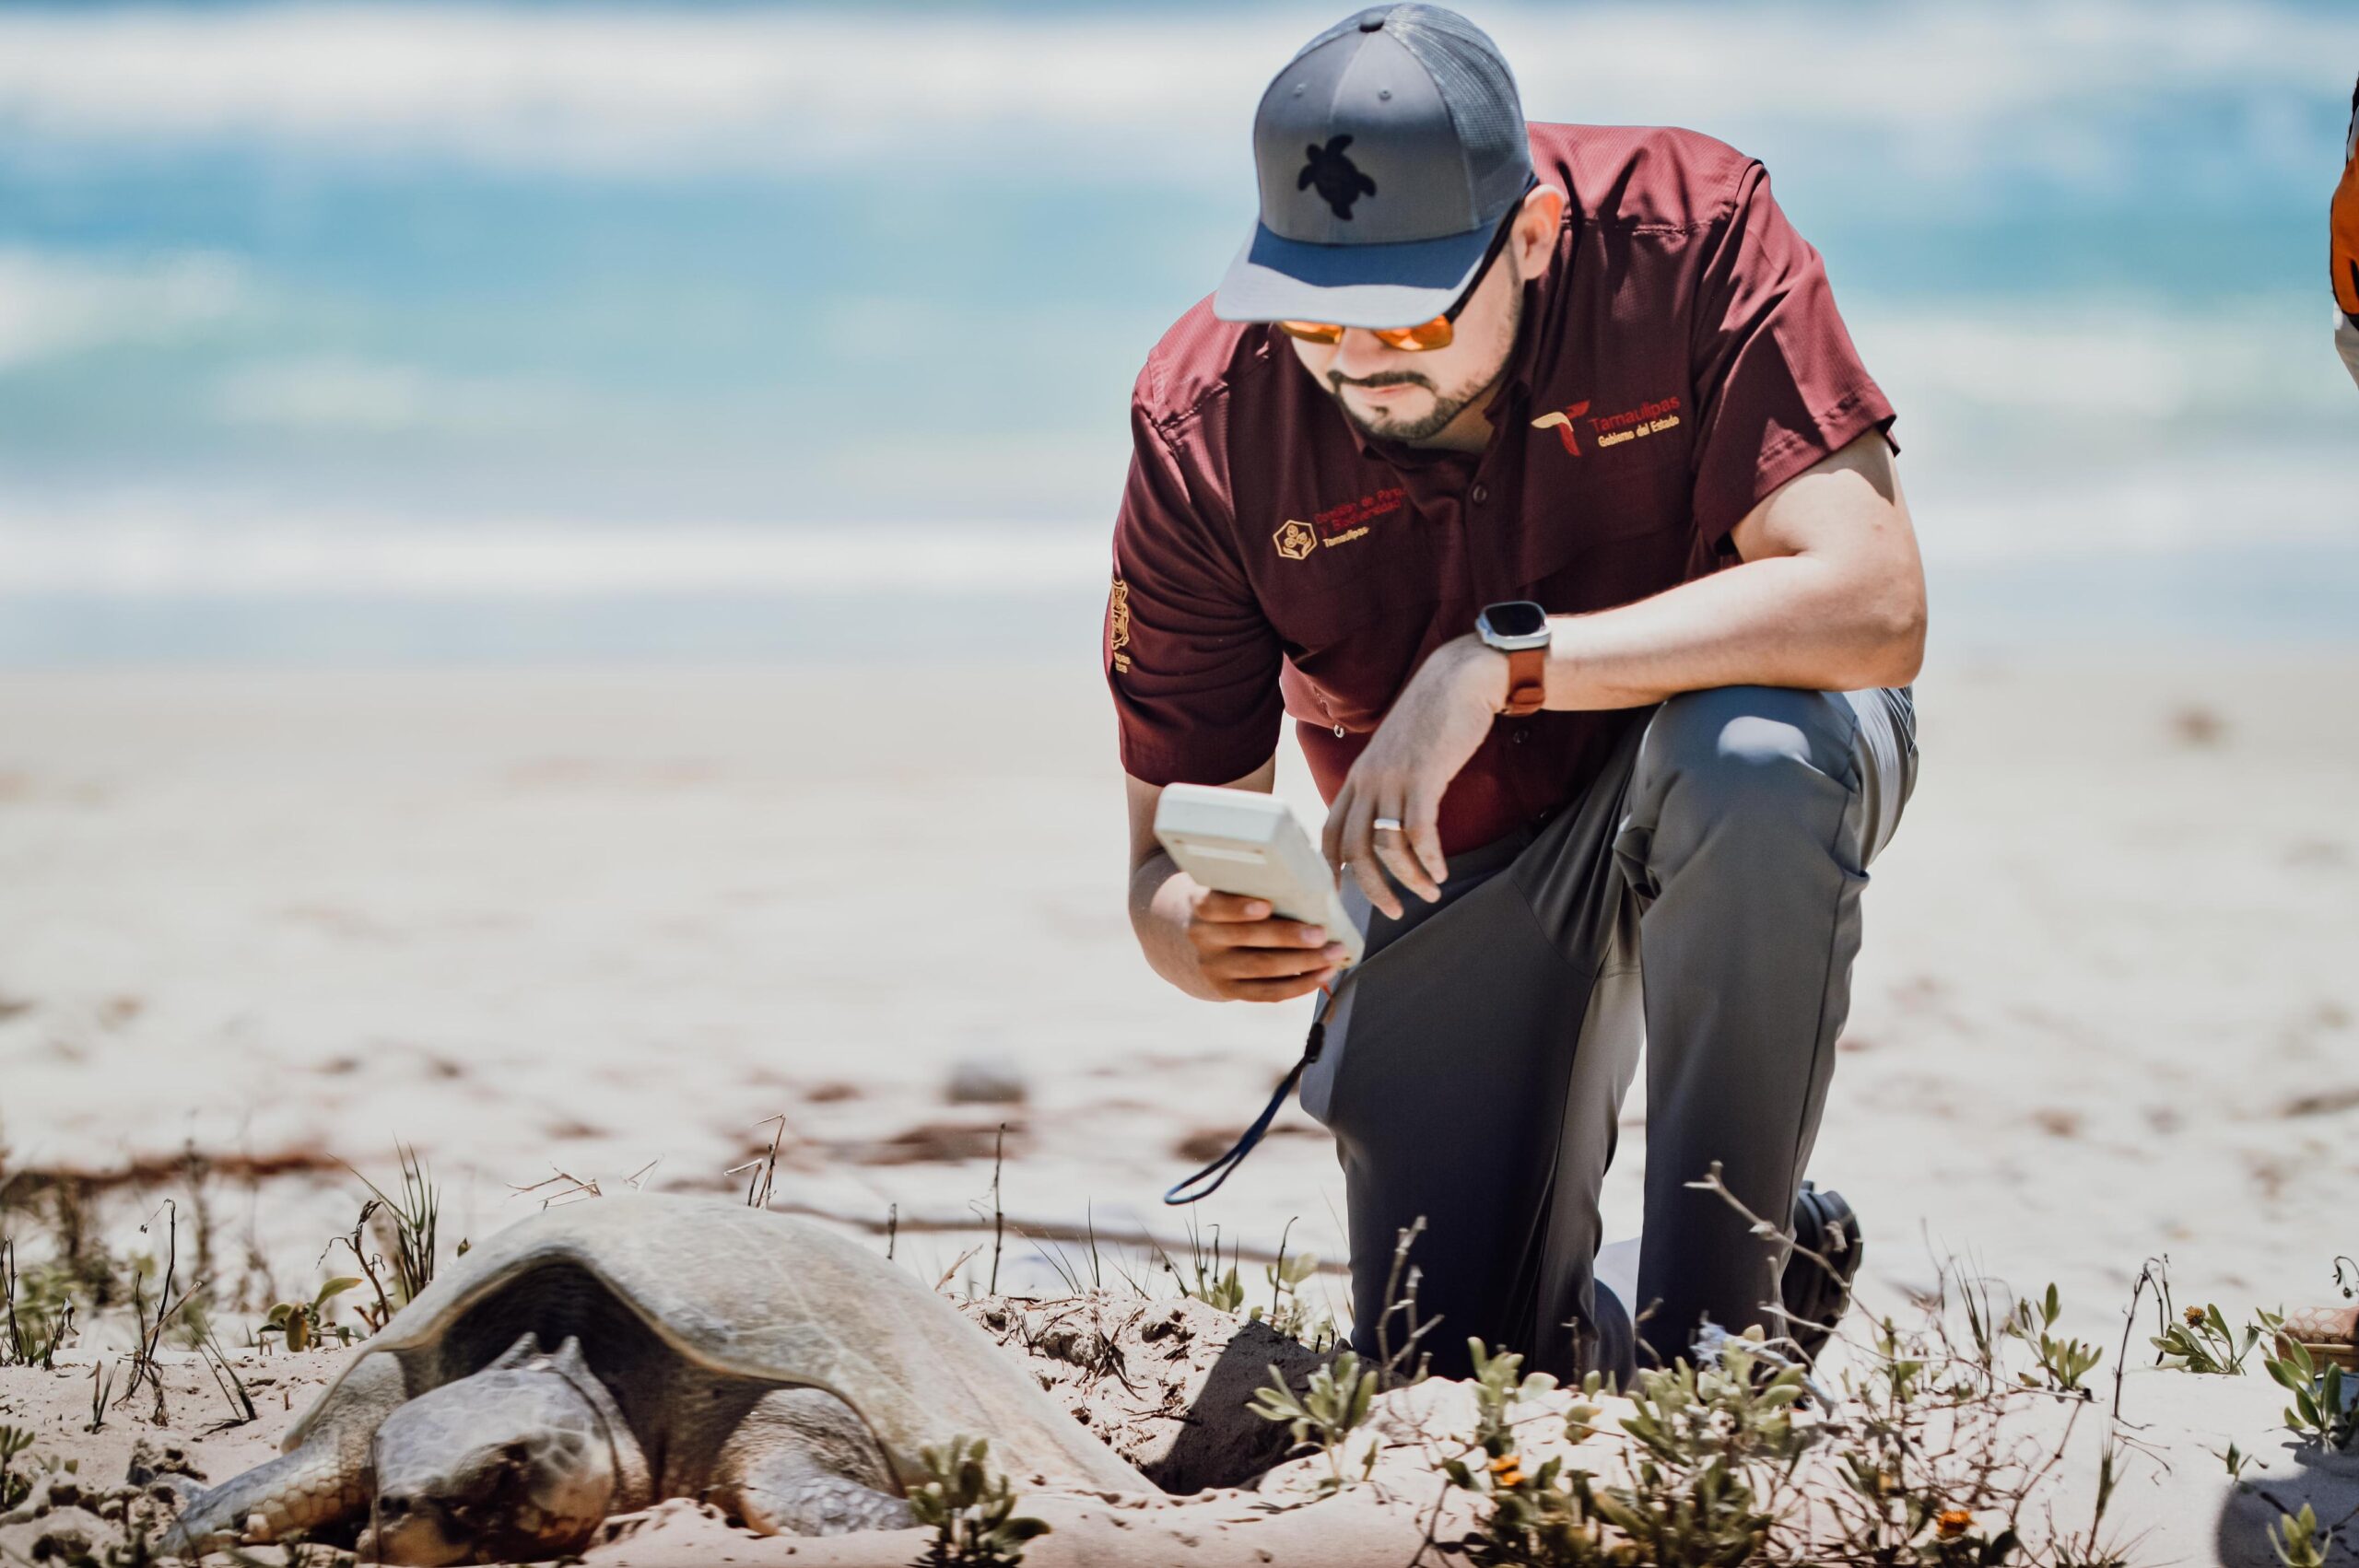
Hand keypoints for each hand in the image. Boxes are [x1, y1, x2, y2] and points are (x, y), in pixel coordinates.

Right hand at [1181, 889, 1348, 1002]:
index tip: (1267, 905)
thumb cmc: (1226, 903)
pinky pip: (1267, 992)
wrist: (1193, 941)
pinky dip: (1299, 984)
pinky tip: (1322, 973)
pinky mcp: (1230, 990)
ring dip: (1304, 962)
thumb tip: (1308, 876)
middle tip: (1320, 934)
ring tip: (1332, 954)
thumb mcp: (1224, 886)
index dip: (1238, 907)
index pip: (1213, 905)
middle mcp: (1204, 938)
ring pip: (1262, 968)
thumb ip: (1250, 881)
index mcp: (1199, 905)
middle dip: (1288, 937)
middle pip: (1247, 938)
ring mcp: (1215, 968)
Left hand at [1322, 637, 1504, 918]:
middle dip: (1372, 888)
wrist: (1459, 680)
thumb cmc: (1433, 718)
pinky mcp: (1425, 776)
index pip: (1331, 829)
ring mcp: (1394, 778)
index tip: (1338, 895)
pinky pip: (1420, 832)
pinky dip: (1429, 859)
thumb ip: (1387, 784)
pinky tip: (1441, 872)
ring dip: (1409, 877)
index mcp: (1357, 775)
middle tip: (1394, 911)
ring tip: (1430, 892)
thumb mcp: (1397, 753)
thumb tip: (1389, 821)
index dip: (1330, 867)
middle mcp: (1368, 779)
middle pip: (1355, 848)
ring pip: (1388, 846)